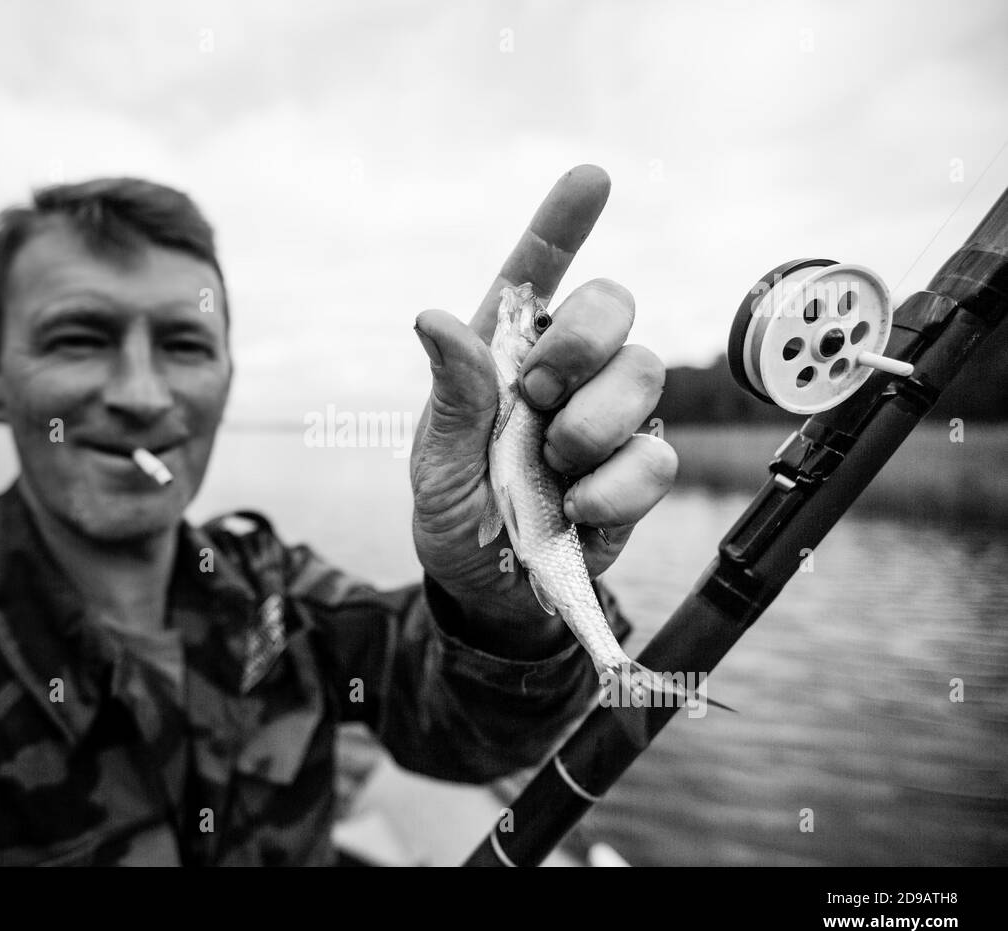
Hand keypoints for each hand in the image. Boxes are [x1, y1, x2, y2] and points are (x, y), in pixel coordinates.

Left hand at [409, 165, 676, 654]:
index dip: (564, 222)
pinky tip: (580, 509)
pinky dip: (614, 488)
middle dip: (579, 343)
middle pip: (614, 304)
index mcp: (505, 355)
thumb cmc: (457, 510)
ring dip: (592, 426)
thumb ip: (452, 395)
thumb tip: (435, 318)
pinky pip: (656, 454)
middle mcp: (568, 372)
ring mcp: (611, 417)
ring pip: (645, 374)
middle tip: (538, 398)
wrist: (491, 590)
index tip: (591, 178)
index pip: (538, 273)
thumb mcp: (436, 460)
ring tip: (553, 468)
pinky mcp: (641, 470)